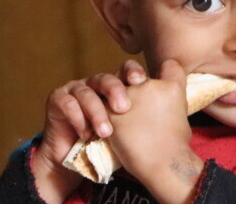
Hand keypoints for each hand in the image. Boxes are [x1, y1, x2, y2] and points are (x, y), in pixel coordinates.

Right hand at [32, 60, 146, 202]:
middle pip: (105, 78)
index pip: (124, 71)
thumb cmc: (109, 146)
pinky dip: (77, 117)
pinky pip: (67, 103)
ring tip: (105, 132)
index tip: (141, 81)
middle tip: (124, 108)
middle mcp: (95, 84)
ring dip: (96, 111)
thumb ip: (148, 117)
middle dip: (115, 89)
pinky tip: (85, 133)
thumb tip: (178, 109)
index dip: (132, 72)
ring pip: (86, 92)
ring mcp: (74, 90)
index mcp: (115, 87)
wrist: (76, 163)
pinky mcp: (57, 100)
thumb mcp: (132, 131)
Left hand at [108, 60, 203, 203]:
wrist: (162, 163)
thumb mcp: (182, 116)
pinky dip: (102, 112)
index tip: (164, 84)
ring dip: (115, 97)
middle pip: (137, 76)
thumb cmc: (176, 147)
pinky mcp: (109, 110)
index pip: (169, 66)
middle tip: (135, 104)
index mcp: (171, 86)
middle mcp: (149, 84)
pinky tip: (108, 125)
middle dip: (134, 84)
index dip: (165, 73)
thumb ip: (170, 100)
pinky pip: (102, 104)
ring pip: (115, 87)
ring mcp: (128, 95)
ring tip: (121, 117)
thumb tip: (162, 101)